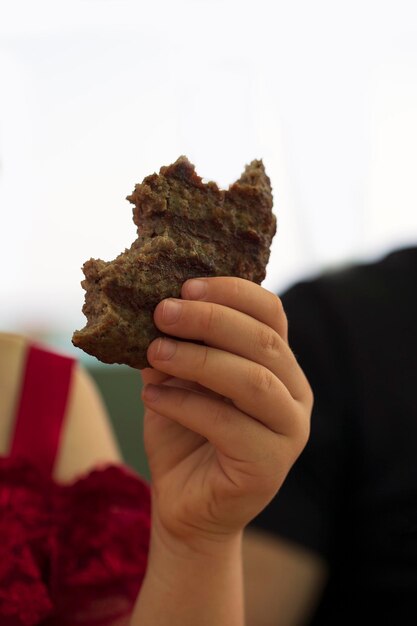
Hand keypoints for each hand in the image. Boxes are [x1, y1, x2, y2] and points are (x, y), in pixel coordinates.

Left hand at [141, 277, 312, 550]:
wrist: (185, 505)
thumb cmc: (183, 435)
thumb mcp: (176, 380)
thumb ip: (176, 345)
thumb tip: (156, 303)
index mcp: (279, 364)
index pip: (271, 313)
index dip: (232, 292)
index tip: (186, 285)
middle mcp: (295, 393)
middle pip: (264, 341)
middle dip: (210, 320)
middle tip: (162, 312)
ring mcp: (290, 430)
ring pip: (252, 380)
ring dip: (198, 359)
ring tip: (154, 352)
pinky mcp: (270, 466)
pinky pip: (228, 424)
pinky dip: (185, 404)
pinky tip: (152, 397)